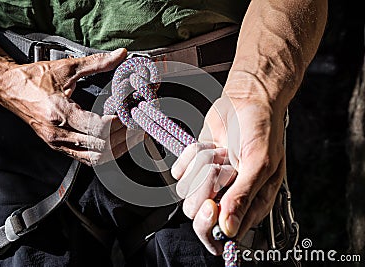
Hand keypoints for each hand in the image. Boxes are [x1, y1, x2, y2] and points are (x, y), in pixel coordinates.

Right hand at [0, 48, 142, 164]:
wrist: (8, 88)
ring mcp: (57, 143)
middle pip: (99, 146)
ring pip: (94, 158)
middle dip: (123, 139)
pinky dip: (103, 155)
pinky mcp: (57, 146)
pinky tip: (116, 147)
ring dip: (116, 151)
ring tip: (132, 140)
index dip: (118, 126)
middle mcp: (58, 133)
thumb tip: (120, 55)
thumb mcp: (67, 68)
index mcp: (59, 112)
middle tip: (140, 130)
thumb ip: (97, 62)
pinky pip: (85, 158)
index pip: (96, 127)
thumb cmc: (33, 79)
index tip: (132, 118)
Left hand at [172, 95, 285, 254]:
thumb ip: (244, 196)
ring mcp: (210, 182)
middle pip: (198, 213)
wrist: (247, 99)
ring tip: (223, 153)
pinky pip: (180, 170)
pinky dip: (193, 154)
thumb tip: (228, 228)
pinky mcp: (196, 166)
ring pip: (187, 190)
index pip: (223, 234)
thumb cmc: (262, 128)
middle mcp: (229, 197)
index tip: (212, 204)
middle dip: (206, 186)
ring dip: (204, 165)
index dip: (212, 221)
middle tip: (222, 169)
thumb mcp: (260, 162)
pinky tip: (212, 146)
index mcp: (252, 204)